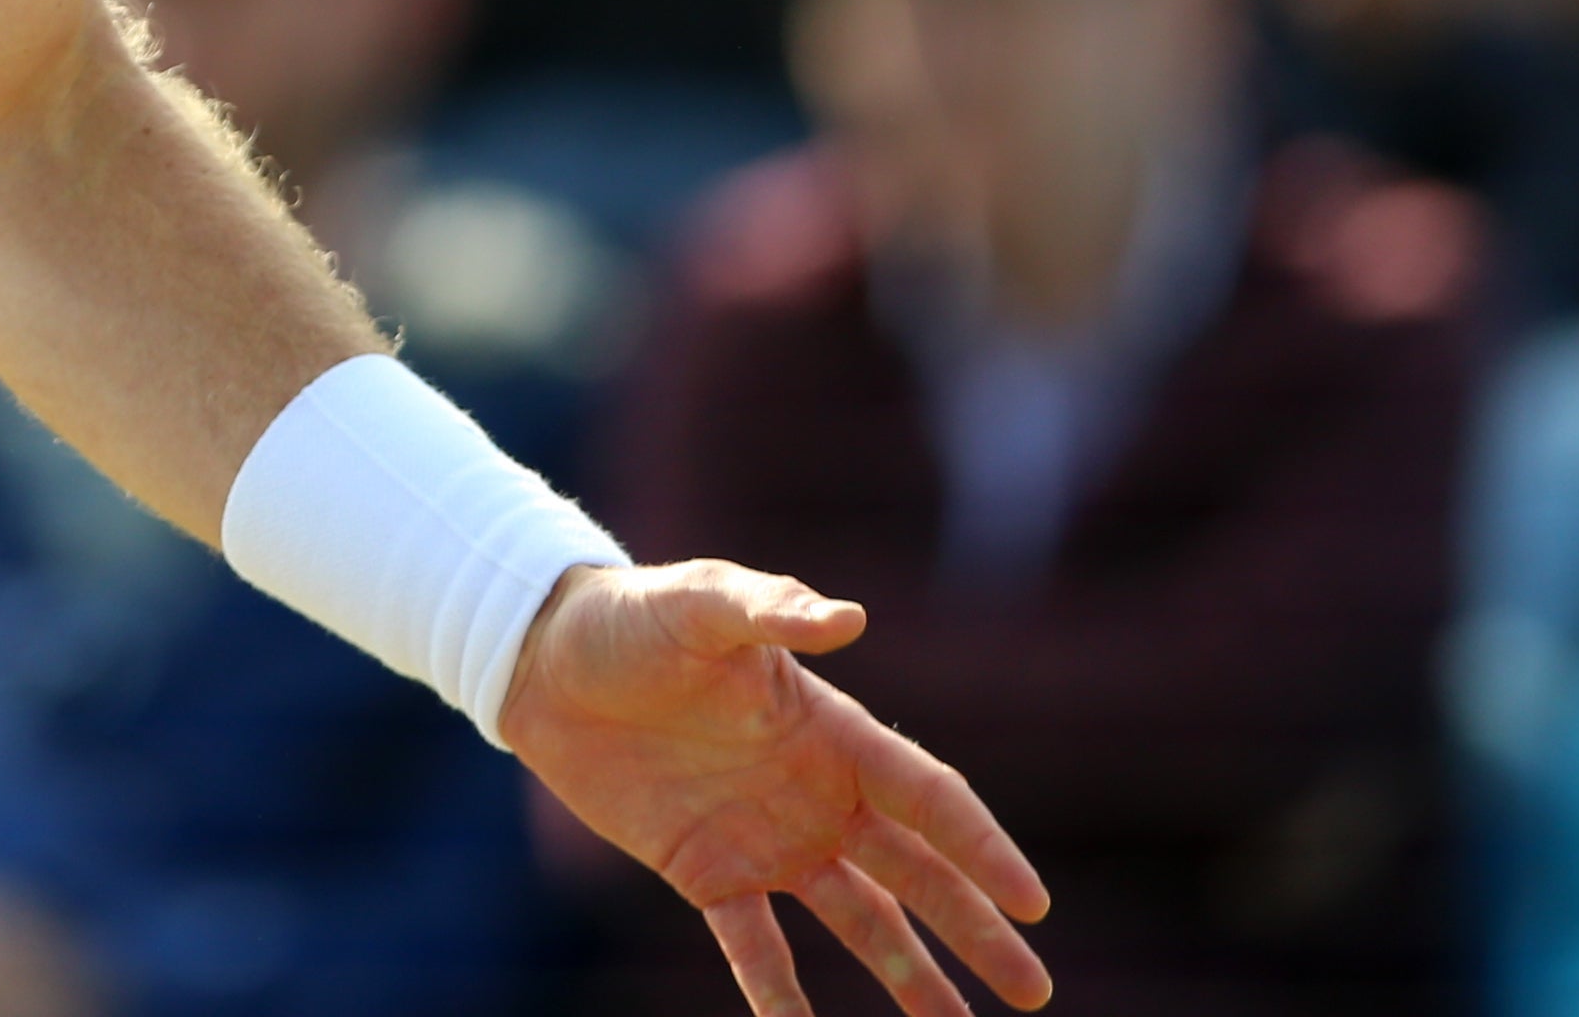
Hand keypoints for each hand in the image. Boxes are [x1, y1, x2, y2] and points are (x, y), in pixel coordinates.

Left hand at [502, 562, 1051, 1016]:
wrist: (546, 660)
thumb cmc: (634, 617)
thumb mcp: (704, 602)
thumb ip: (775, 608)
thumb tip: (850, 617)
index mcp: (832, 732)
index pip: (929, 799)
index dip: (981, 849)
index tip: (1032, 902)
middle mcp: (816, 794)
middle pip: (917, 874)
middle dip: (976, 930)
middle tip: (1033, 993)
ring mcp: (767, 839)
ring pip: (860, 922)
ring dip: (909, 975)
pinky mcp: (707, 873)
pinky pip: (757, 949)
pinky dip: (781, 997)